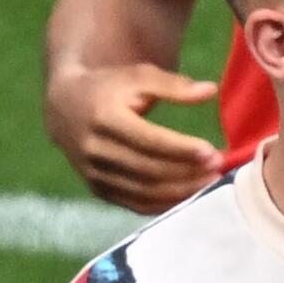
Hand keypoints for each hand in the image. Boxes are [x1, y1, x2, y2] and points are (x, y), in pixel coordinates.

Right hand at [44, 61, 222, 213]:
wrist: (65, 108)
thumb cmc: (110, 89)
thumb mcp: (138, 77)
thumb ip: (173, 85)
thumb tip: (210, 90)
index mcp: (103, 117)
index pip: (148, 140)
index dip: (181, 149)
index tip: (211, 152)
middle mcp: (94, 149)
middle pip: (149, 169)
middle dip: (187, 172)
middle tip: (218, 168)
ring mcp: (94, 174)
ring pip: (144, 191)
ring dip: (181, 191)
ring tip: (210, 182)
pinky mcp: (98, 190)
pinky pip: (136, 205)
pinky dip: (165, 204)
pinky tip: (190, 196)